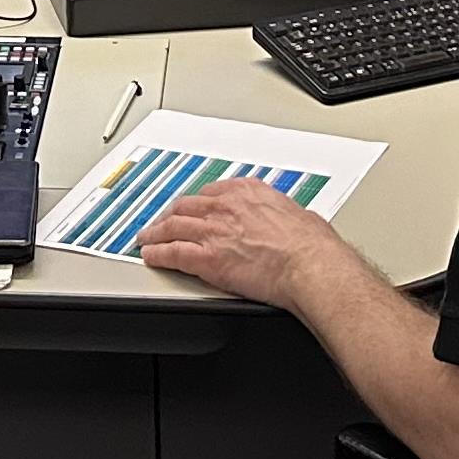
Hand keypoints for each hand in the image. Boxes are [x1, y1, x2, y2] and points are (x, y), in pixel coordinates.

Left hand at [139, 178, 354, 309]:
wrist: (310, 265)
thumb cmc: (313, 246)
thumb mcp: (301, 216)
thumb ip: (287, 216)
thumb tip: (294, 222)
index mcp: (248, 193)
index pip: (212, 192)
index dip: (197, 202)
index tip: (193, 207)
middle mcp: (226, 207)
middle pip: (186, 206)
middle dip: (170, 214)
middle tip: (162, 221)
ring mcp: (213, 231)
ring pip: (173, 226)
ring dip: (156, 232)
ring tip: (146, 238)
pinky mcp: (207, 258)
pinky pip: (173, 253)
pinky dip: (157, 254)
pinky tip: (150, 256)